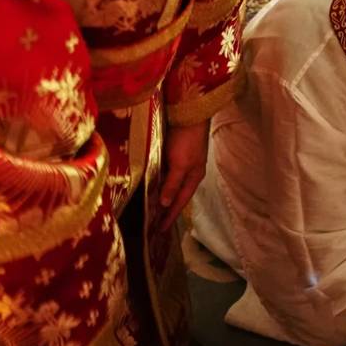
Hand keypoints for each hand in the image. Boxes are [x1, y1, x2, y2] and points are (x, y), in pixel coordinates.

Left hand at [153, 119, 208, 234]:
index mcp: (193, 178)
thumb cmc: (187, 140)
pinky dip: (160, 184)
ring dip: (162, 197)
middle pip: (176, 197)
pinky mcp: (174, 154)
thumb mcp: (180, 164)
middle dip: (167, 211)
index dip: (170, 217)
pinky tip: (152, 186)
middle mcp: (188, 173)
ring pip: (170, 186)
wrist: (190, 113)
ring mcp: (181, 163)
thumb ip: (172, 184)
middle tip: (155, 225)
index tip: (160, 232)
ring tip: (152, 209)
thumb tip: (166, 204)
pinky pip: (165, 175)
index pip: (179, 203)